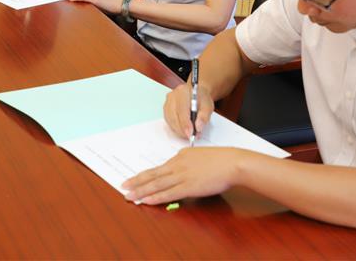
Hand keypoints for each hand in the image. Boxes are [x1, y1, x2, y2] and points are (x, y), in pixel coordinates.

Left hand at [122, 147, 250, 204]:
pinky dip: (155, 197)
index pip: (160, 168)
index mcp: (181, 156)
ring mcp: (182, 176)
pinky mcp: (188, 187)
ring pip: (157, 184)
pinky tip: (146, 200)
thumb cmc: (222, 160)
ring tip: (129, 195)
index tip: (137, 179)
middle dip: (137, 181)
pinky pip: (168, 193)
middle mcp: (178, 165)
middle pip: (153, 174)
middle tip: (123, 186)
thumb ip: (191, 161)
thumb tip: (183, 168)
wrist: (232, 162)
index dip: (147, 174)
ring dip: (141, 190)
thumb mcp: (202, 155)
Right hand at [164, 83, 214, 139]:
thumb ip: (204, 116)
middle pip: (174, 116)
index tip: (190, 133)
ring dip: (179, 130)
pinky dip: (176, 128)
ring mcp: (167, 102)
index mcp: (183, 91)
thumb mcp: (208, 106)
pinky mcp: (166, 109)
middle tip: (191, 136)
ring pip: (170, 121)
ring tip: (189, 133)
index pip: (182, 109)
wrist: (197, 94)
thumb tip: (198, 127)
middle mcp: (172, 96)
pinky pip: (169, 122)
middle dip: (182, 129)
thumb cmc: (202, 99)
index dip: (185, 123)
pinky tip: (183, 129)